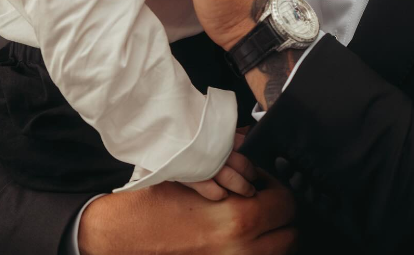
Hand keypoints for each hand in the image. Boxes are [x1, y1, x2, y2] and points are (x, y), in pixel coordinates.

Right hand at [78, 172, 297, 254]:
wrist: (124, 236)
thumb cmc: (156, 202)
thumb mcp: (198, 175)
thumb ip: (235, 172)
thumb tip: (259, 167)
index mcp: (237, 219)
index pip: (287, 204)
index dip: (278, 186)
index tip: (266, 182)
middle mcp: (239, 249)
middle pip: (289, 233)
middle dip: (281, 213)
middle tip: (267, 199)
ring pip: (278, 253)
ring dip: (274, 234)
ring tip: (258, 219)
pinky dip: (257, 250)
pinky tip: (244, 237)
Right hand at [183, 130, 257, 199]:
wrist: (162, 127)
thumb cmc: (187, 125)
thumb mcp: (209, 123)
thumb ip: (225, 130)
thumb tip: (244, 134)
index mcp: (222, 133)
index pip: (245, 146)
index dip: (252, 156)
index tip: (257, 164)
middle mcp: (217, 147)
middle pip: (242, 164)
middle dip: (251, 174)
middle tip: (255, 180)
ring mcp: (206, 162)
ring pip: (231, 178)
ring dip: (242, 187)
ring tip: (248, 192)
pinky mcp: (191, 174)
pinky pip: (210, 188)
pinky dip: (218, 193)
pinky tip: (223, 195)